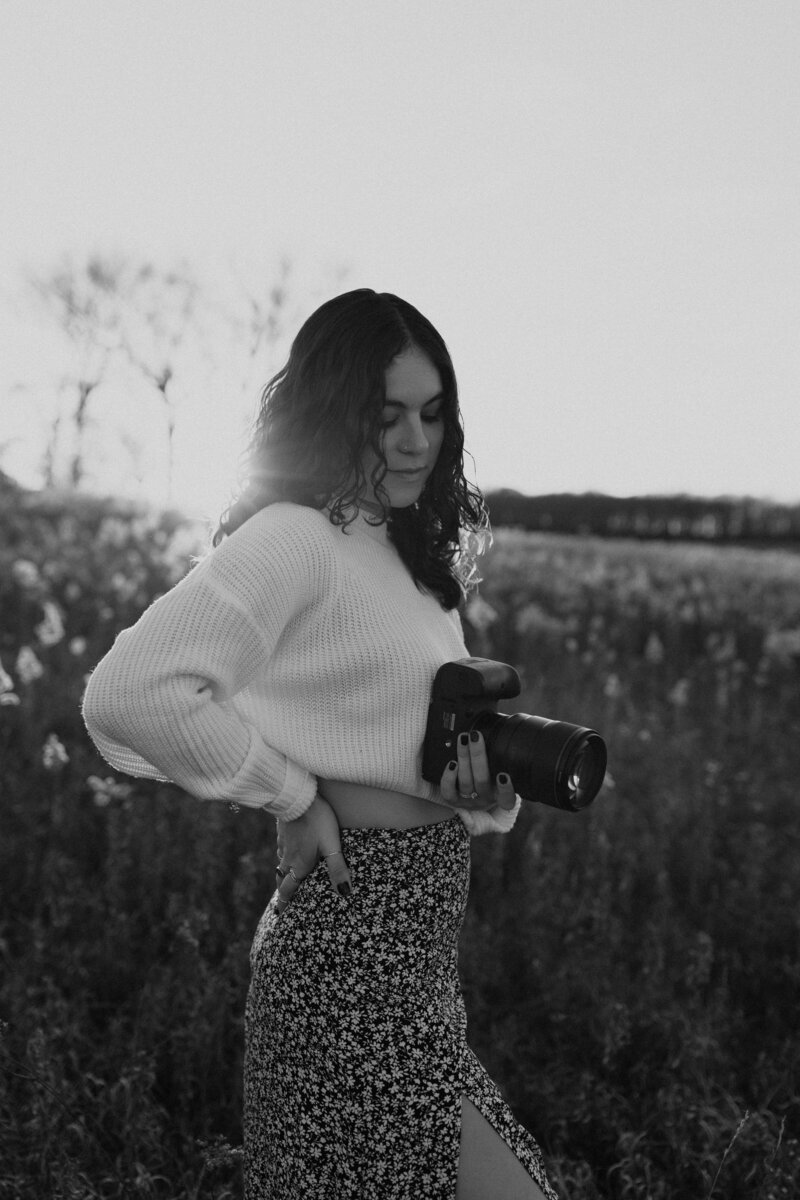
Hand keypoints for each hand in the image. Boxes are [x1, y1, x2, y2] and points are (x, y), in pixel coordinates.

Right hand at [274, 794, 351, 912]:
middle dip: (283, 890)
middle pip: (282, 879)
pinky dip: (284, 854)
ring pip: (281, 863)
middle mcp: (288, 857)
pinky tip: (289, 849)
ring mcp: (283, 843)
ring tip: (287, 877)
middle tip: (283, 900)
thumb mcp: (331, 845)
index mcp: (300, 865)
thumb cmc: (317, 821)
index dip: (285, 902)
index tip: (281, 913)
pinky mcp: (282, 830)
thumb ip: (337, 868)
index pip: (288, 889)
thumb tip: (345, 893)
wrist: (297, 796)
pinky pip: (282, 847)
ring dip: (283, 872)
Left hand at [438, 730, 516, 814]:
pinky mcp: (454, 801)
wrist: (477, 799)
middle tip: (475, 736)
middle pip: (482, 780)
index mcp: (502, 795)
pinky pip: (448, 792)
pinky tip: (452, 763)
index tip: (503, 775)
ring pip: (465, 782)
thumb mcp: (502, 770)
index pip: (508, 798)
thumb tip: (502, 726)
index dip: (506, 788)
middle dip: (478, 756)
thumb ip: (503, 756)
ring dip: (463, 758)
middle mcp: (487, 798)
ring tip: (463, 739)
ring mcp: (470, 801)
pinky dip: (449, 777)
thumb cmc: (492, 778)